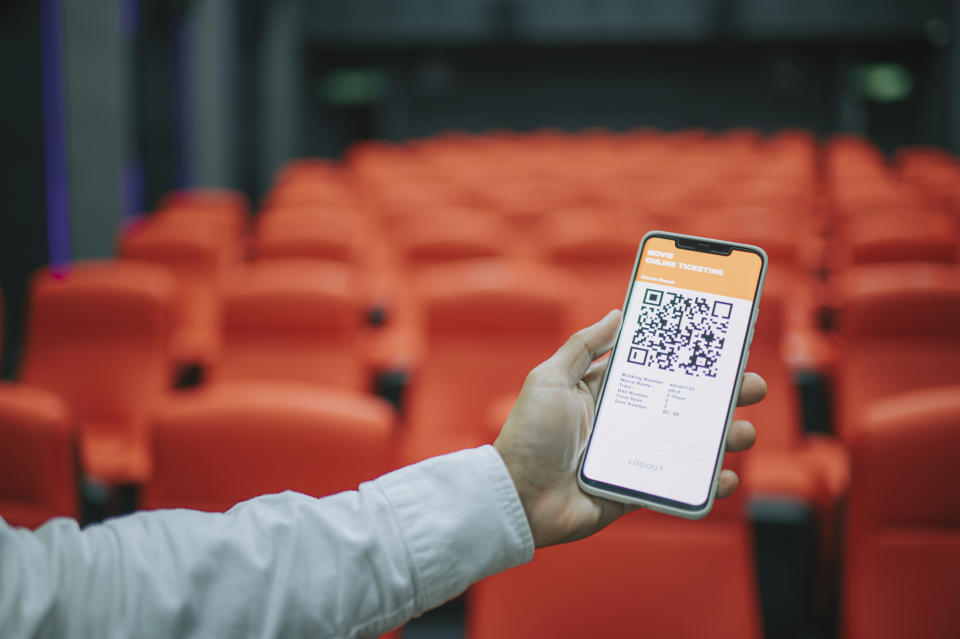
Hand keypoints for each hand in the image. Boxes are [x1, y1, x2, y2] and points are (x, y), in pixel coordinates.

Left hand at [494, 309, 765, 547]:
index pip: (656, 369)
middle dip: (719, 395)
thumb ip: (583, 346)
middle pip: (682, 404)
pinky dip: (705, 484)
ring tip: (742, 432)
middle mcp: (624, 421)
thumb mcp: (550, 380)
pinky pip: (677, 485)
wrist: (516, 498)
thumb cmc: (528, 436)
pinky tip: (724, 477)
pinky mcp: (635, 489)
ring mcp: (633, 457)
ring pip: (688, 444)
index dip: (687, 359)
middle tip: (749, 385)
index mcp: (605, 392)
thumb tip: (617, 313)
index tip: (721, 345)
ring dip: (721, 438)